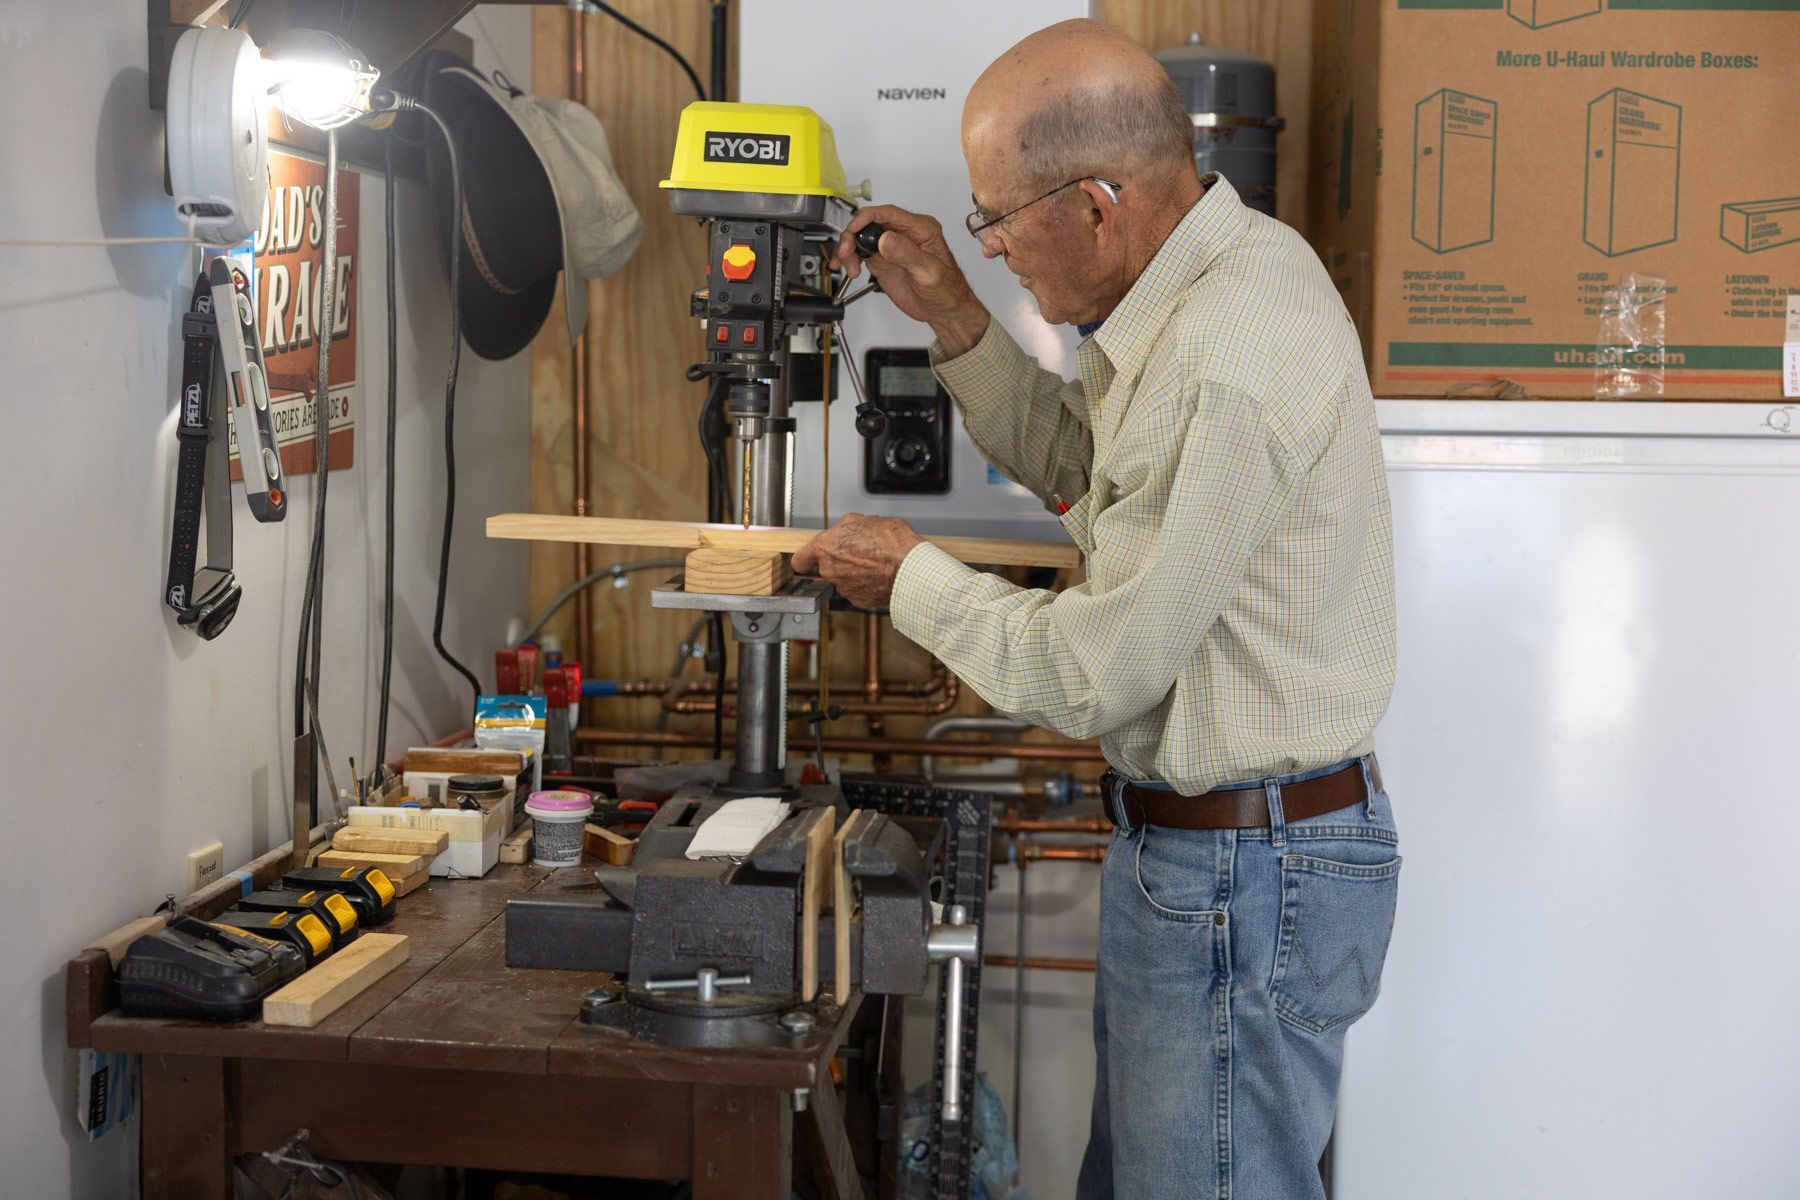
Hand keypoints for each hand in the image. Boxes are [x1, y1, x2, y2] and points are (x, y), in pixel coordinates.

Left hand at [792, 514, 925, 608]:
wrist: (910, 568)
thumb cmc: (892, 542)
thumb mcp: (868, 520)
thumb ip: (848, 526)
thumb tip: (845, 528)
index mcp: (826, 547)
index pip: (800, 560)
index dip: (805, 559)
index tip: (808, 559)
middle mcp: (830, 570)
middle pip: (825, 569)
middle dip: (837, 562)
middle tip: (857, 554)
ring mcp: (843, 588)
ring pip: (841, 581)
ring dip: (852, 574)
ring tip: (873, 564)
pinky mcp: (857, 601)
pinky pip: (857, 592)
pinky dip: (865, 586)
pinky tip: (879, 576)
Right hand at [830, 205, 989, 355]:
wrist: (945, 311)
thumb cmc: (947, 290)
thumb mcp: (930, 272)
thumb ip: (907, 254)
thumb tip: (885, 239)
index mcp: (920, 229)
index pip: (888, 213)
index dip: (866, 218)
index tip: (853, 229)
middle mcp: (904, 234)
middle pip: (869, 223)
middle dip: (852, 235)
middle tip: (846, 253)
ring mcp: (891, 247)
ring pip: (861, 238)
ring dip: (848, 248)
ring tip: (847, 265)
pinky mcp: (883, 261)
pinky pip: (860, 253)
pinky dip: (849, 258)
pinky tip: (846, 267)